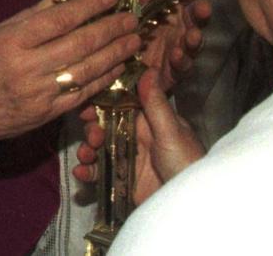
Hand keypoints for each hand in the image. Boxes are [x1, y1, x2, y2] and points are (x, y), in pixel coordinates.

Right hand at [0, 0, 140, 146]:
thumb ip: (33, 15)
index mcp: (13, 42)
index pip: (59, 19)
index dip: (89, 5)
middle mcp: (28, 67)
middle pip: (79, 44)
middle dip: (111, 29)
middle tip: (132, 17)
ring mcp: (40, 93)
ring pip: (87, 70)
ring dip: (115, 54)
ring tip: (134, 39)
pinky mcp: (47, 114)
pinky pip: (83, 94)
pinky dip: (104, 79)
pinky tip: (119, 66)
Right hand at [73, 70, 204, 204]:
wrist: (191, 202)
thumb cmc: (187, 163)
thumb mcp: (171, 131)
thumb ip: (156, 103)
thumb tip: (149, 69)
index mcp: (150, 120)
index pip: (120, 104)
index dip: (101, 102)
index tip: (85, 103)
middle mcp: (137, 137)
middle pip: (105, 127)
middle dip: (92, 129)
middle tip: (91, 136)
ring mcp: (129, 159)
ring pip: (100, 149)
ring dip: (87, 150)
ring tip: (85, 155)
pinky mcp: (123, 180)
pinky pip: (101, 173)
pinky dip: (88, 172)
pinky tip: (82, 173)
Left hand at [139, 0, 208, 90]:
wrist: (130, 70)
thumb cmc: (138, 36)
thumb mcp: (138, 16)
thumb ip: (145, 1)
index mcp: (175, 11)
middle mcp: (183, 28)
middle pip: (198, 18)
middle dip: (202, 12)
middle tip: (203, 8)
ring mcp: (183, 49)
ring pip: (194, 42)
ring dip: (195, 38)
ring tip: (192, 35)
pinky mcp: (178, 70)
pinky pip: (182, 65)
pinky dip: (180, 59)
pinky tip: (176, 54)